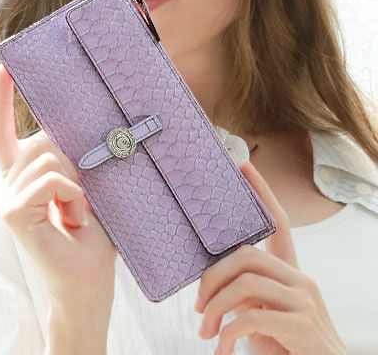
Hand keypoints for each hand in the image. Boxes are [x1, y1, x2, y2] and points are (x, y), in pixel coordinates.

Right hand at [0, 63, 117, 310]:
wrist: (88, 285)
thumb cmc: (91, 237)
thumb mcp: (84, 186)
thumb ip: (70, 157)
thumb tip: (71, 124)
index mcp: (22, 178)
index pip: (3, 132)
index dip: (4, 99)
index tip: (4, 68)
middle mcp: (7, 185)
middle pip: (41, 139)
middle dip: (73, 162)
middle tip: (81, 199)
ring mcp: (6, 199)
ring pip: (49, 156)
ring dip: (77, 184)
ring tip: (78, 213)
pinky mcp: (13, 212)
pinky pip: (52, 178)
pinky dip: (73, 195)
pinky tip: (73, 219)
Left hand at [195, 161, 347, 354]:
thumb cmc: (288, 347)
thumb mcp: (267, 314)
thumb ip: (249, 293)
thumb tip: (210, 286)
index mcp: (293, 273)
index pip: (280, 224)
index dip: (262, 193)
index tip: (243, 166)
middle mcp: (303, 280)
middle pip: (246, 255)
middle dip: (212, 277)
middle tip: (197, 306)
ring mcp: (305, 301)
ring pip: (244, 284)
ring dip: (215, 309)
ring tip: (205, 332)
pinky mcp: (303, 326)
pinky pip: (251, 318)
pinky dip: (227, 334)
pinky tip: (222, 349)